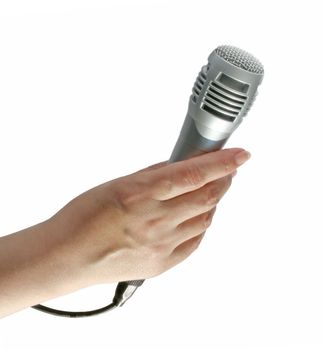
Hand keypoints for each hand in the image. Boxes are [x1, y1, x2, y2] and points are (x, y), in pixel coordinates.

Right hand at [47, 148, 250, 284]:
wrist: (67, 256)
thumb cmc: (83, 218)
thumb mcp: (117, 184)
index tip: (240, 154)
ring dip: (213, 200)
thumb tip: (180, 166)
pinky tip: (198, 215)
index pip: (195, 174)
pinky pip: (195, 241)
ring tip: (211, 189)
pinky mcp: (163, 263)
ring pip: (206, 218)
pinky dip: (202, 223)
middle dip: (224, 178)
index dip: (223, 162)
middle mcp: (155, 220)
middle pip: (208, 196)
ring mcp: (162, 245)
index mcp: (141, 194)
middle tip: (228, 169)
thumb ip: (153, 176)